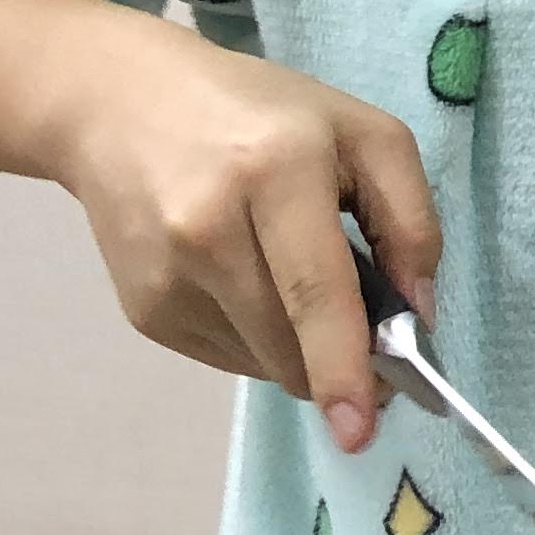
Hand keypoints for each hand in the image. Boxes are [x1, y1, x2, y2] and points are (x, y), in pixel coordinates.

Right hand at [43, 18, 443, 455]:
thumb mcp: (361, 133)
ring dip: (301, 346)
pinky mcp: (144, 310)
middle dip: (341, 365)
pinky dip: (261, 336)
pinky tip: (247, 278)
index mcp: (274, 173)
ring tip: (293, 274)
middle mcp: (207, 230)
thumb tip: (416, 315)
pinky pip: (230, 357)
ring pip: (264, 361)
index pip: (316, 291)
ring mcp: (166, 277)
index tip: (362, 429)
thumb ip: (410, 218)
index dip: (343, 366)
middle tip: (374, 342)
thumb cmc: (261, 113)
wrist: (118, 105)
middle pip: (290, 342)